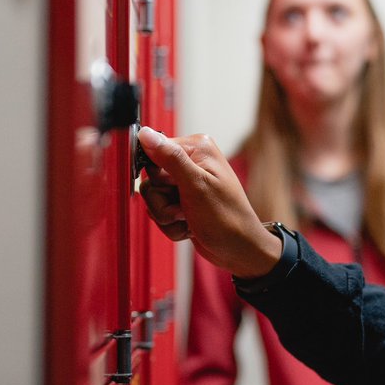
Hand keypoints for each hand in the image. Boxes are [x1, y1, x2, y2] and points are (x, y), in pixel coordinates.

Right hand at [137, 126, 281, 278]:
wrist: (239, 251)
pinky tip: (189, 226)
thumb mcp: (196, 186)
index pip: (154, 151)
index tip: (172, 189)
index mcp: (197, 148)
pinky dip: (172, 225)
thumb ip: (170, 158)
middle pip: (150, 178)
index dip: (157, 176)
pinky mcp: (182, 202)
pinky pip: (160, 212)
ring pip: (153, 199)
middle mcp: (190, 162)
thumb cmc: (227, 218)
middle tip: (183, 209)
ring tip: (188, 219)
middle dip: (162, 202)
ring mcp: (186, 184)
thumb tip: (145, 134)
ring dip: (167, 216)